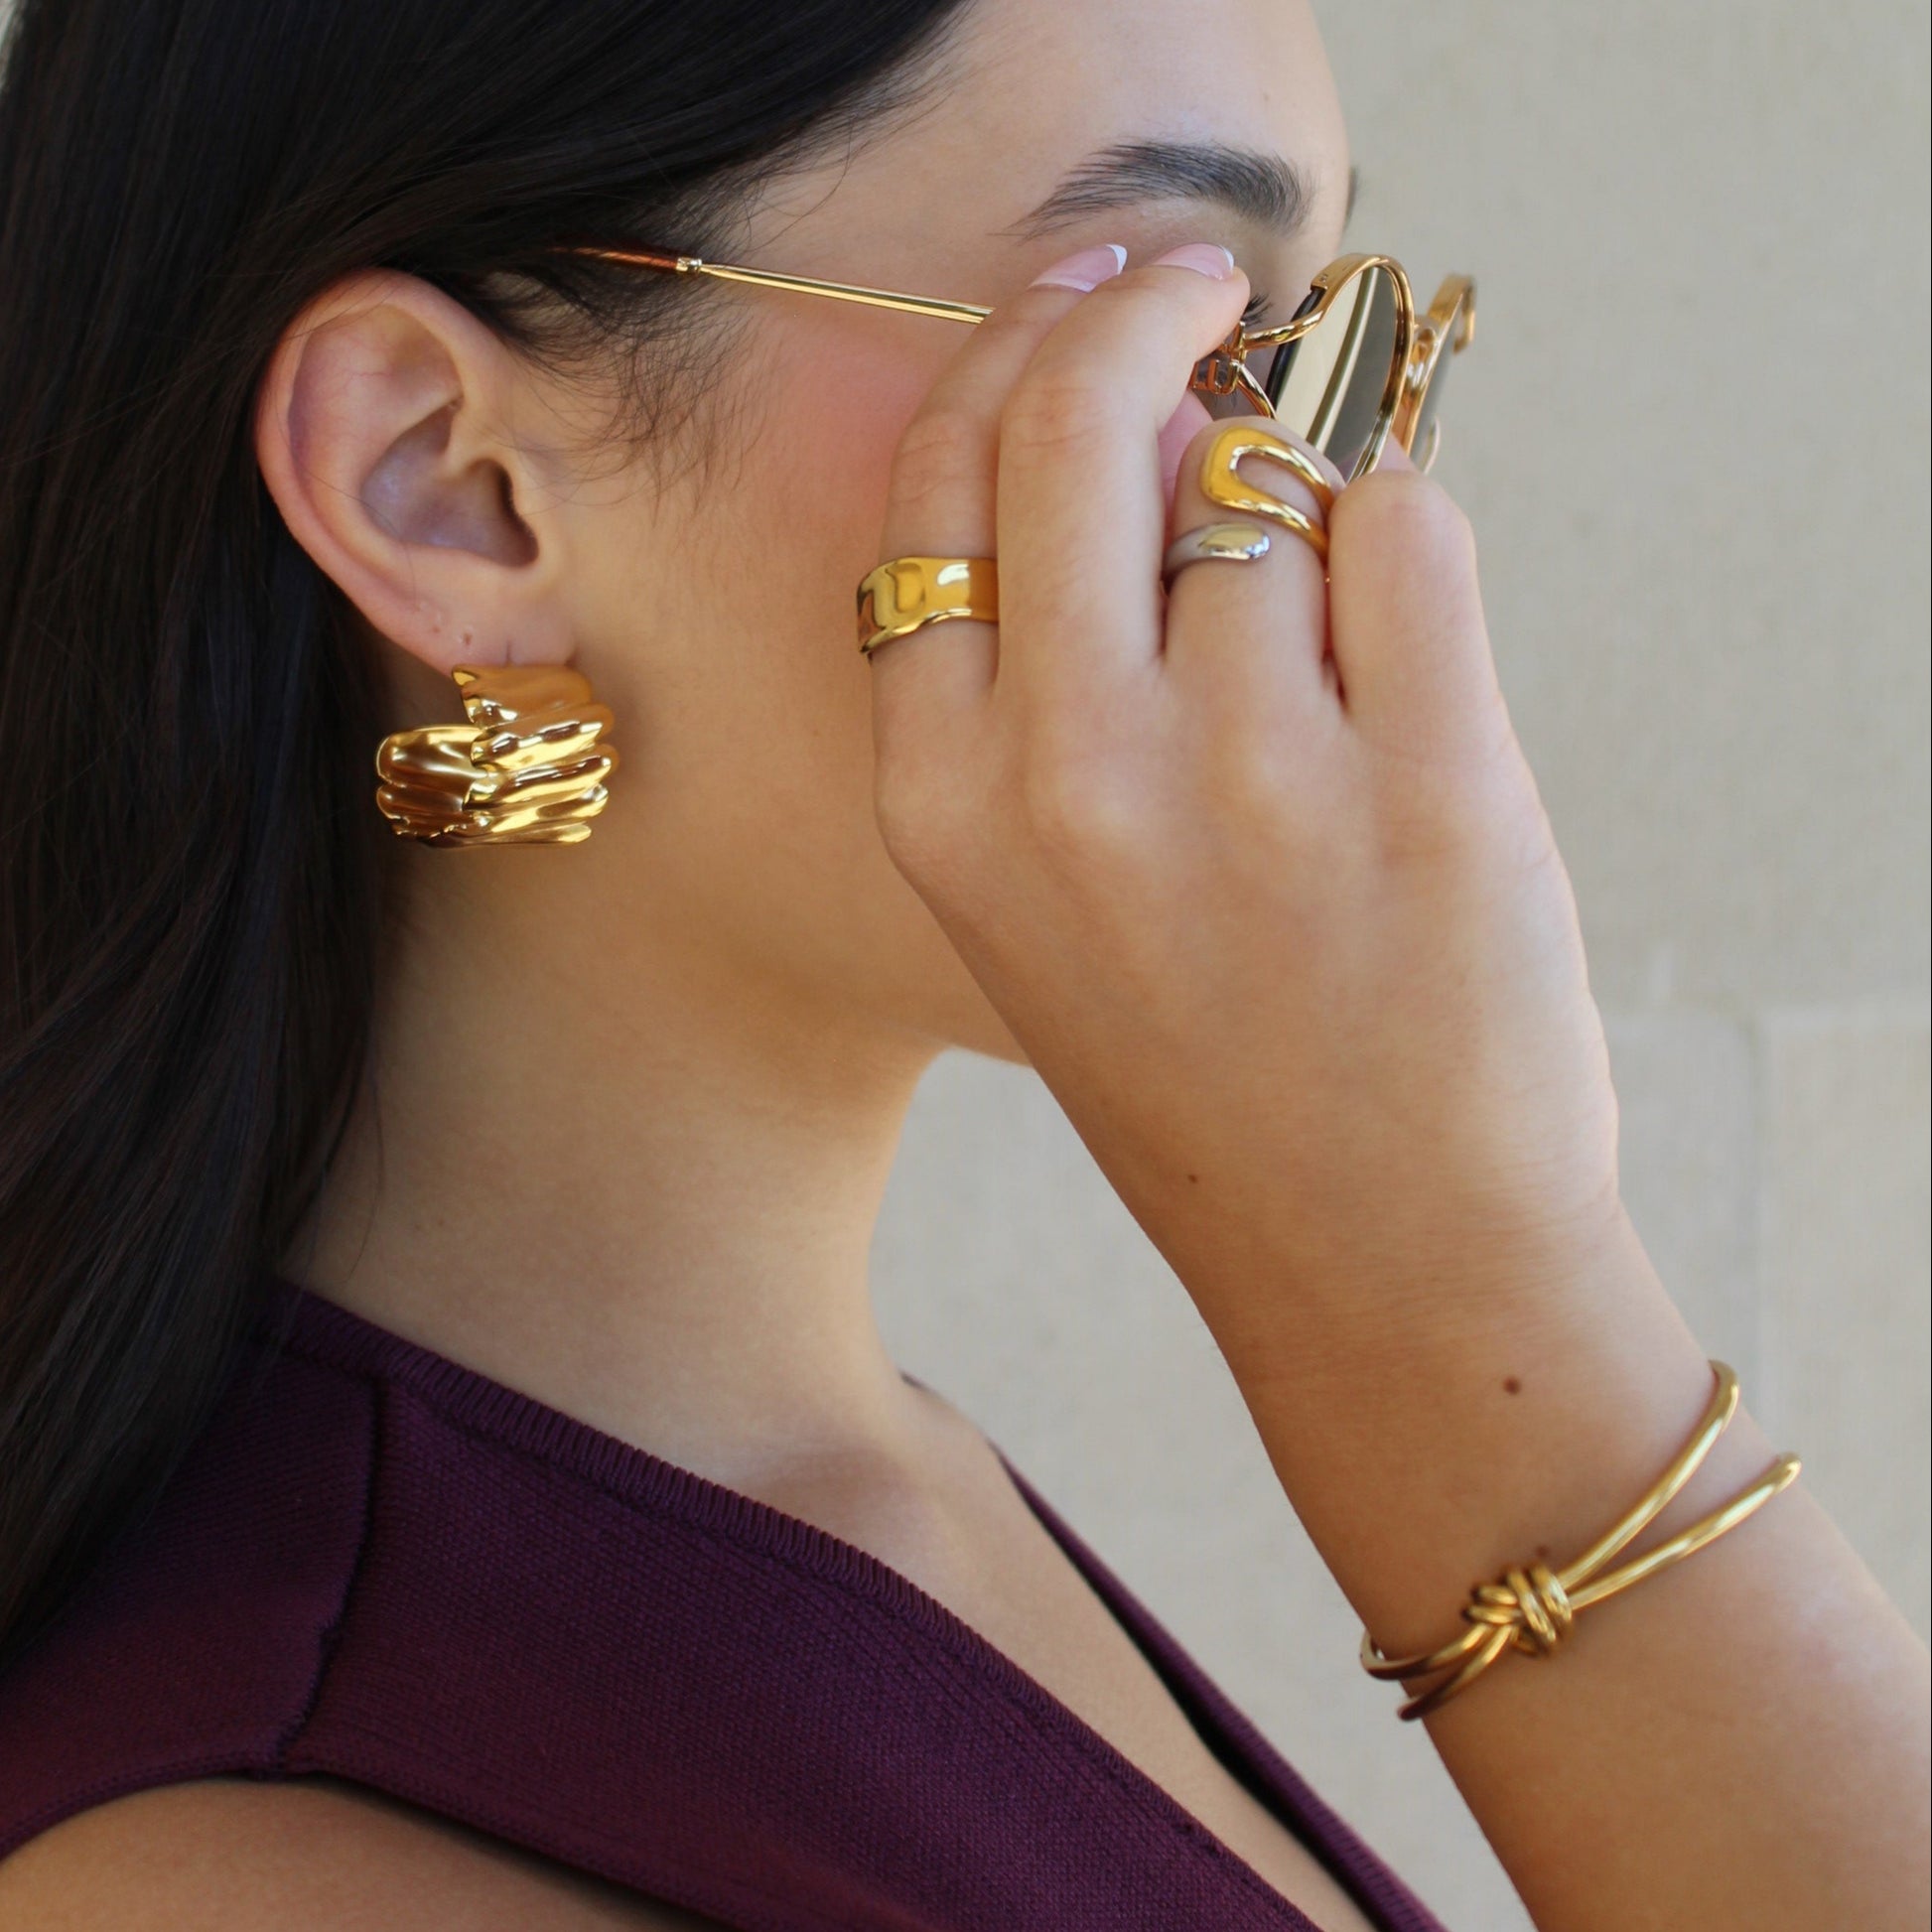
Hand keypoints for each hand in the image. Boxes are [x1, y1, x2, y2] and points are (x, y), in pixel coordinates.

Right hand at [868, 242, 1623, 1356]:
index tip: (1080, 302)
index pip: (935, 489)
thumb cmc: (1206, 1079)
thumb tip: (1133, 437)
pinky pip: (1405, 526)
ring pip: (1260, 478)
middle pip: (1072, 423)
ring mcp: (1249, 777)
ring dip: (1295, 500)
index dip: (1005, 359)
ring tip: (1320, 625)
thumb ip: (1032, 690)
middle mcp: (1069, 777)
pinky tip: (1395, 638)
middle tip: (1207, 290)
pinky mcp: (1425, 778)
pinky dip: (1403, 537)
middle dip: (1138, 314)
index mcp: (944, 803)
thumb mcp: (1033, 907)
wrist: (1380, 1263)